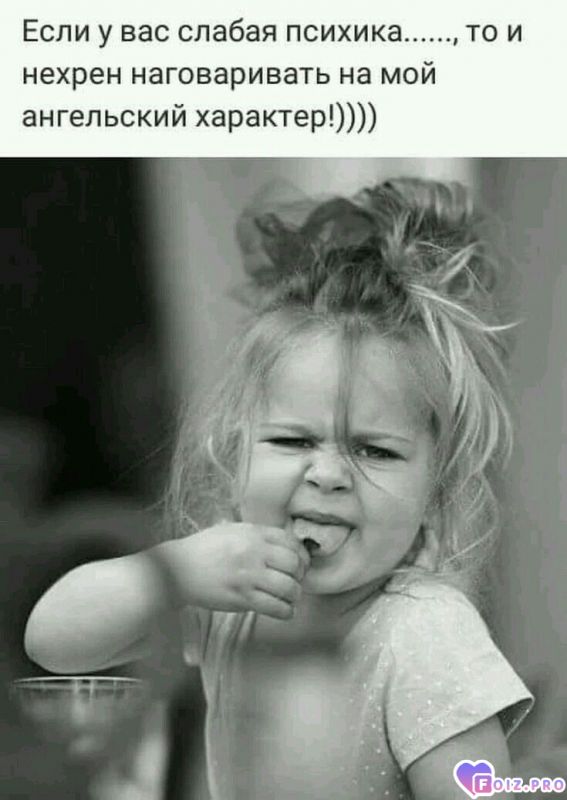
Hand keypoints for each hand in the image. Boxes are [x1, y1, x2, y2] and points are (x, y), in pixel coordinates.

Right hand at [171, 523, 309, 619]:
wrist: (178, 570)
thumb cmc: (203, 549)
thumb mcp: (230, 530)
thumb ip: (256, 534)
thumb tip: (282, 543)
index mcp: (253, 533)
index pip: (291, 542)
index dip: (301, 555)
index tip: (300, 564)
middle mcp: (254, 552)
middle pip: (294, 564)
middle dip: (300, 576)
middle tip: (295, 581)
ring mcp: (249, 576)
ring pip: (289, 588)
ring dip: (295, 595)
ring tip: (290, 598)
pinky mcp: (242, 598)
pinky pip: (275, 607)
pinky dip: (286, 611)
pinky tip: (283, 611)